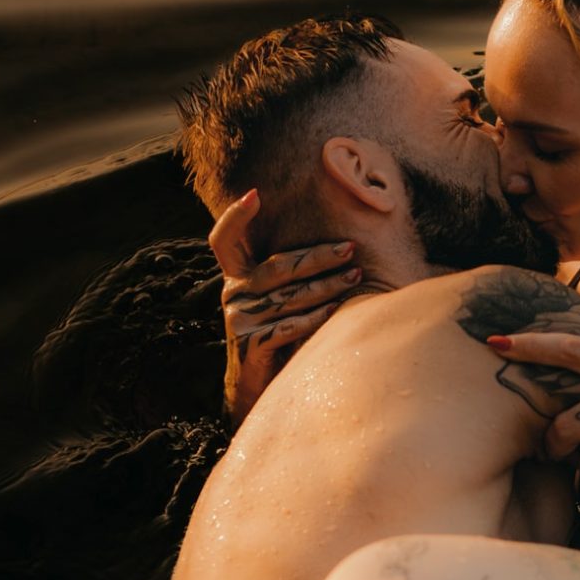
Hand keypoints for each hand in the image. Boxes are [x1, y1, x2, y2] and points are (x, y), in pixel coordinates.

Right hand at [210, 189, 358, 415]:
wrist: (259, 386)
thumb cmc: (278, 332)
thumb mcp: (276, 298)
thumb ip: (287, 273)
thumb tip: (336, 240)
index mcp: (237, 277)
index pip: (224, 241)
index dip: (234, 217)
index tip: (255, 194)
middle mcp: (233, 294)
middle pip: (278, 268)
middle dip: (318, 257)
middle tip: (350, 249)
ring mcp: (239, 320)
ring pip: (289, 297)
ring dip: (326, 287)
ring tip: (355, 277)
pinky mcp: (250, 346)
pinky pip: (288, 327)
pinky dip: (315, 319)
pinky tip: (337, 311)